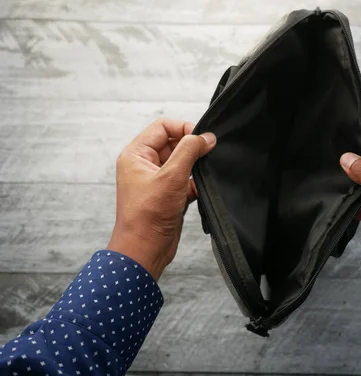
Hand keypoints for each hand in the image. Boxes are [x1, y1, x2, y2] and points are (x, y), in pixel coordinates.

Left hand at [107, 119, 215, 280]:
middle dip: (192, 148)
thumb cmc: (148, 215)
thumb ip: (189, 151)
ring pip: (182, 162)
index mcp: (136, 154)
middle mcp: (145, 165)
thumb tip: (206, 137)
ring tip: (202, 174)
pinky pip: (186, 180)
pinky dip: (195, 183)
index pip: (163, 127)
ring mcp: (157, 180)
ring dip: (195, 166)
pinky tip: (199, 190)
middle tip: (207, 155)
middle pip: (174, 143)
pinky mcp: (168, 194)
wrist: (145, 249)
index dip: (184, 129)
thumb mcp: (171, 176)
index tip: (202, 139)